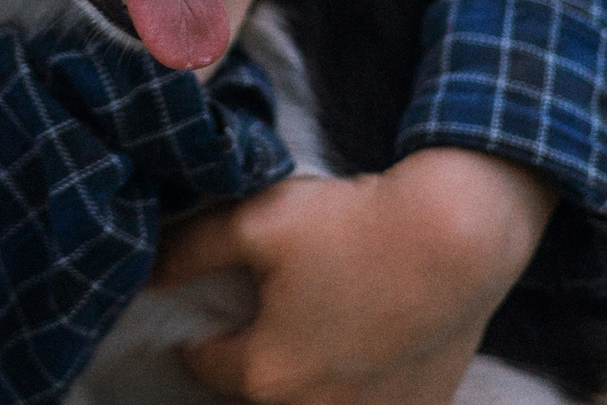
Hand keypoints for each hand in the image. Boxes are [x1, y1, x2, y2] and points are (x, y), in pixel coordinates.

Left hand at [150, 148, 555, 404]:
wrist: (460, 234)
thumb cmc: (353, 224)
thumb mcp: (258, 220)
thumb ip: (190, 249)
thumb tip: (146, 273)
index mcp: (265, 374)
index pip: (204, 363)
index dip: (202, 331)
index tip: (213, 309)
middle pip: (259, 393)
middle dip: (253, 361)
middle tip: (268, 316)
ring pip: (311, 403)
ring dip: (304, 379)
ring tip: (317, 328)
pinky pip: (367, 404)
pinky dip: (357, 385)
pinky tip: (365, 343)